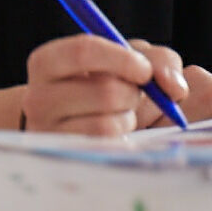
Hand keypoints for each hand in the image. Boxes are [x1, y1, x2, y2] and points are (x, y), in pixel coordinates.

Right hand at [22, 34, 190, 135]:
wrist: (69, 123)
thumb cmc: (103, 84)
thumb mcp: (126, 61)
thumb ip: (157, 61)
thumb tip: (174, 87)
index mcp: (47, 63)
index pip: (83, 51)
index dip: (122, 58)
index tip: (144, 70)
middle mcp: (37, 98)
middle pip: (105, 91)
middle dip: (134, 94)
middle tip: (133, 94)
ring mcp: (47, 133)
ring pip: (108, 124)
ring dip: (129, 119)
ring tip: (120, 114)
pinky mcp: (64, 159)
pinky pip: (108, 149)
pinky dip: (123, 138)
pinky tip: (115, 132)